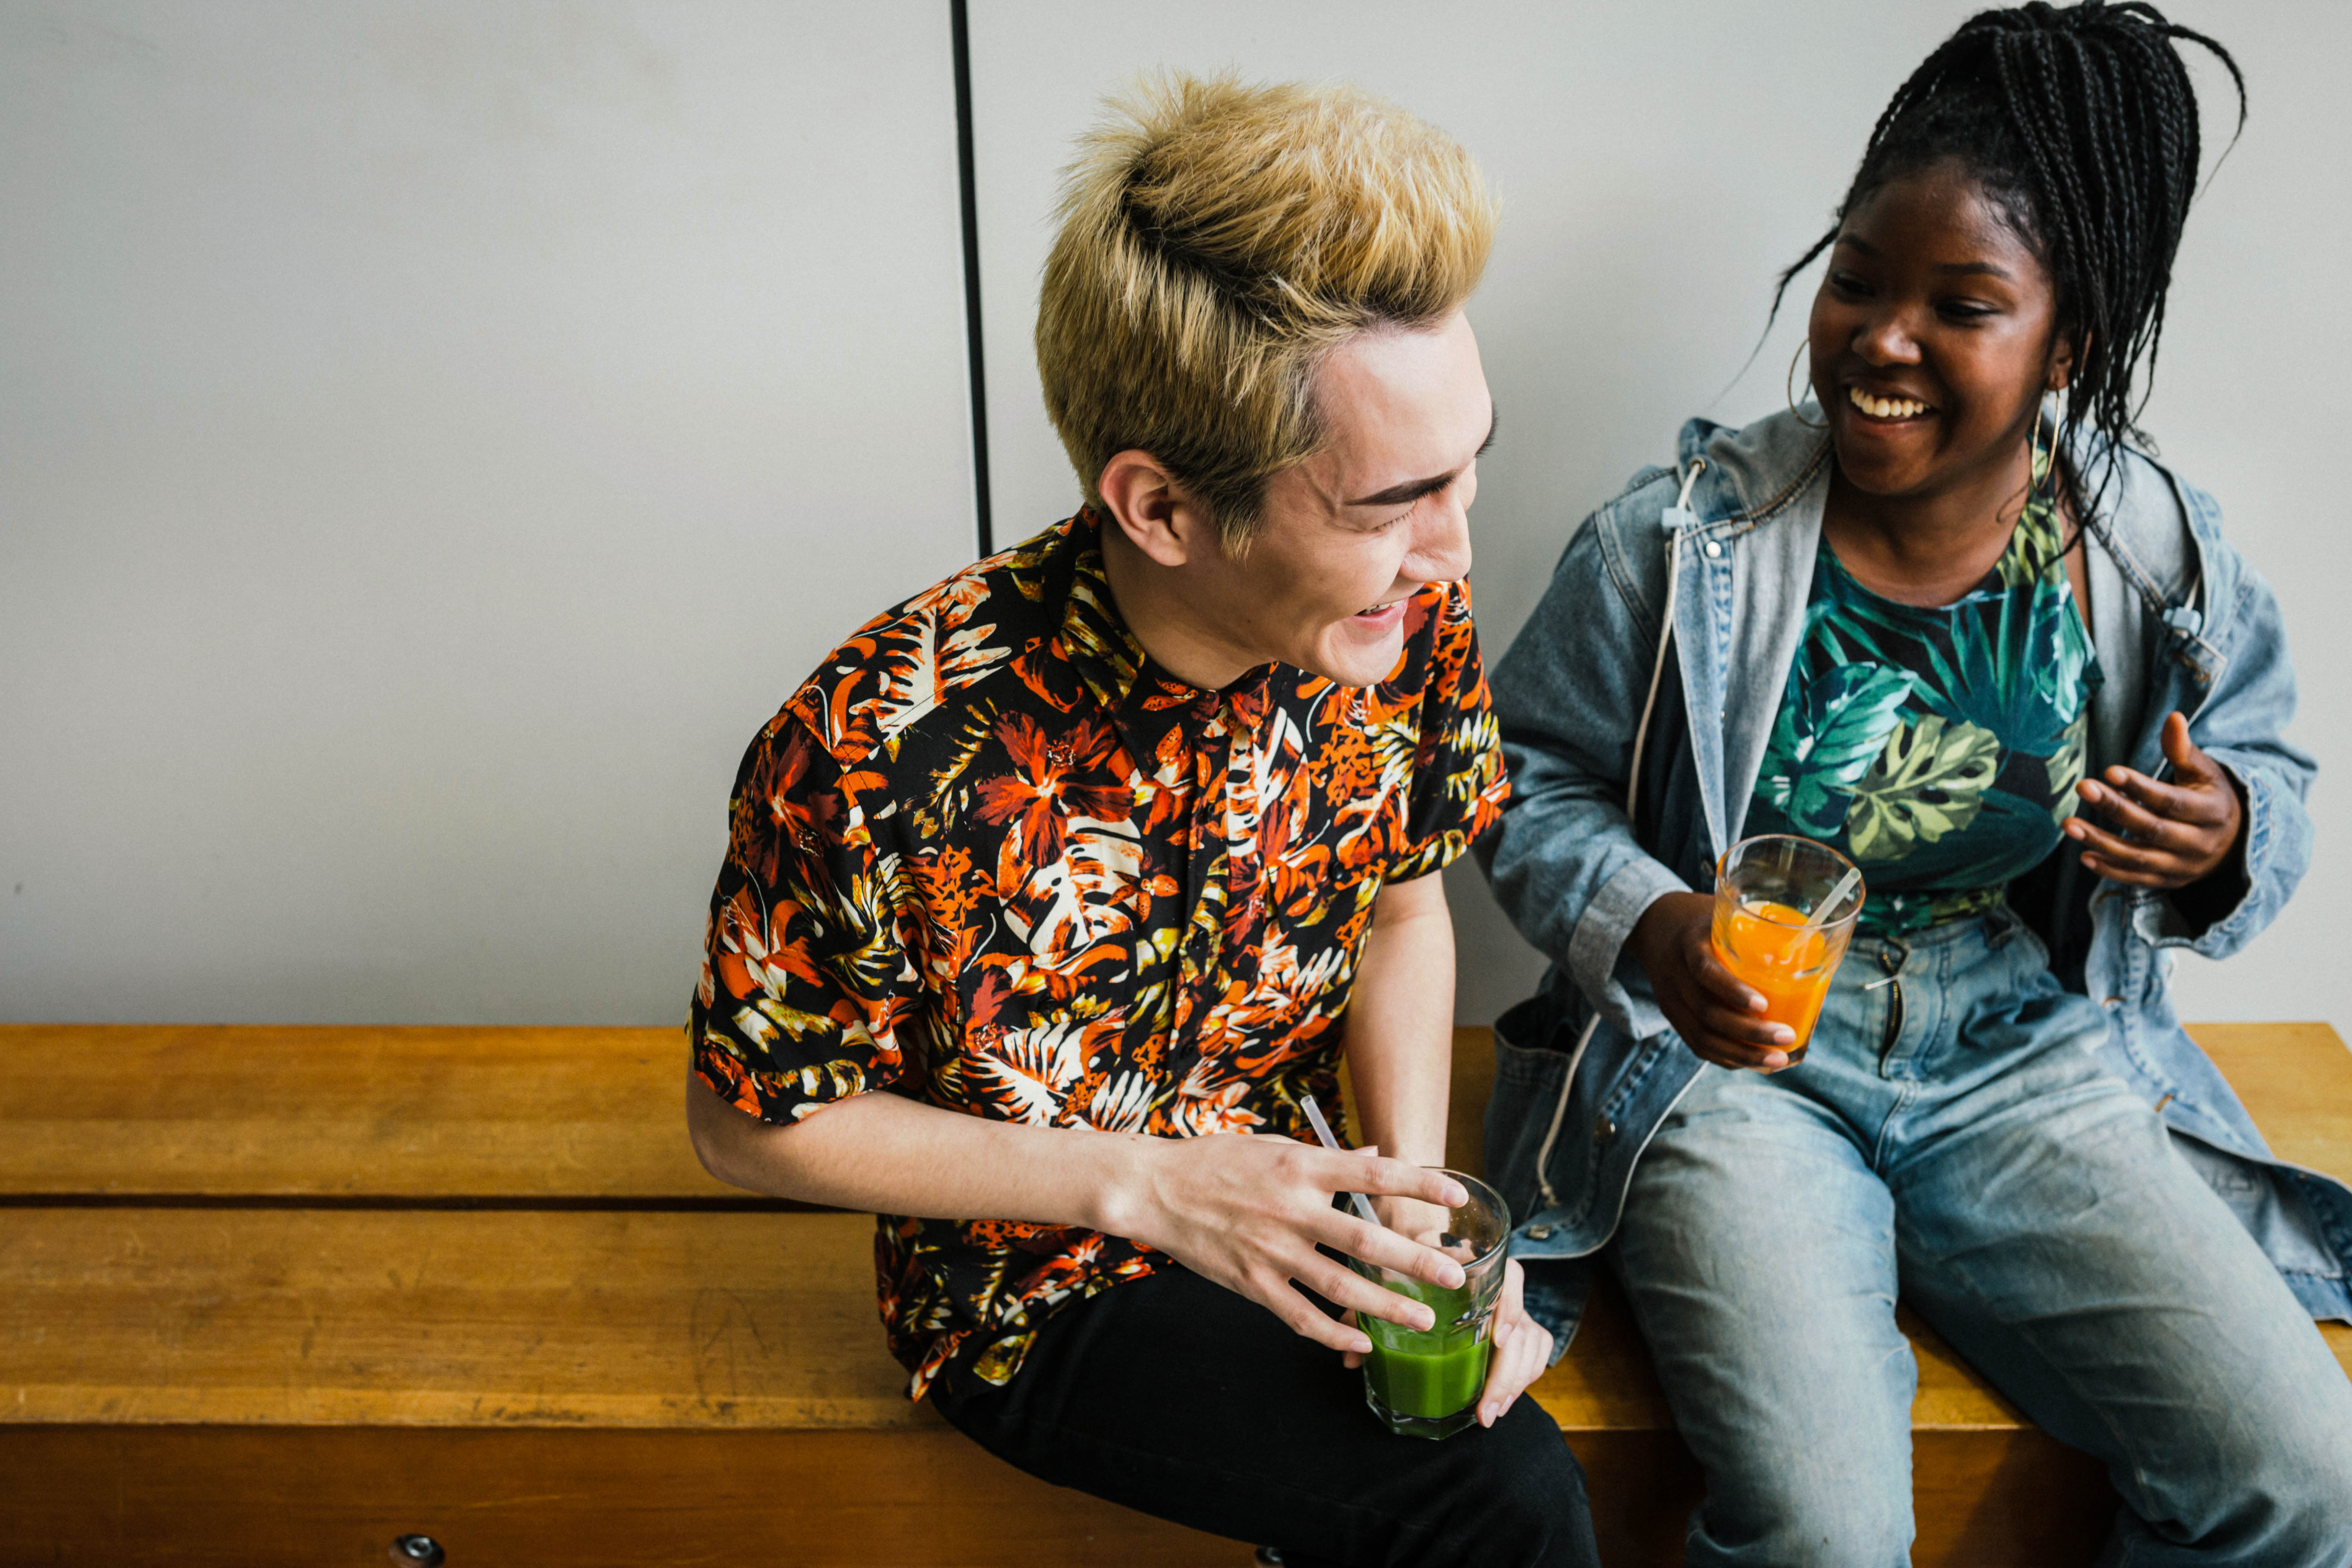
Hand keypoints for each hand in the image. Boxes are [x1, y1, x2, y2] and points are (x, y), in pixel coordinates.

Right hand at [1103, 1133, 1471, 1354]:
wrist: (1155, 1188)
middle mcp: (1291, 1209)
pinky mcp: (1251, 1283)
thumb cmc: (1216, 1161)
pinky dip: (1333, 1335)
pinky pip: (1300, 1316)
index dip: (1420, 1184)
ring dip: (1386, 1306)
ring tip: (1422, 1319)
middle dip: (1415, 1259)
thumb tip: (1376, 1155)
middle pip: (1366, 1238)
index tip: (1458, 1197)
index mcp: (1301, 1167)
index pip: (1374, 1174)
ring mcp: (1271, 1249)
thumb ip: (1327, 1158)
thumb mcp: (1274, 1147)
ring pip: (1340, 1286)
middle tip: (1453, 1275)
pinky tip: (1361, 1344)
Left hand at [1339, 1246, 1552, 1428]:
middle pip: (1522, 1327)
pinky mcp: (1526, 1331)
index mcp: (1477, 1267)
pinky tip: (1501, 1403)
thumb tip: (1350, 1357)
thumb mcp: (1389, 1289)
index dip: (1510, 1306)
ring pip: (1532, 1345)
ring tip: (1489, 1413)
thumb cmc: (1411, 1276)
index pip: (1510, 1277)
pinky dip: (1523, 1379)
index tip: (1497, 1338)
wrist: (1438, 1271)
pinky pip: (1538, 1353)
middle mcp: (1503, 1289)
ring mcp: (1518, 1311)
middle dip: (1506, 1373)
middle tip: (1485, 1408)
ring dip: (1513, 1383)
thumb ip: (1370, 1313)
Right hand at [1630, 891, 1793, 1070]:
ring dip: (1742, 1054)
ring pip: (1702, 1037)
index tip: (1764, 1004)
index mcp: (1688, 943)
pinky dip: (1727, 1058)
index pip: (1704, 971)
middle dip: (1749, 1032)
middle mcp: (1673, 974)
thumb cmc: (1703, 920)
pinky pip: (1697, 1045)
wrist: (1654, 926)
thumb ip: (1756, 930)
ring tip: (1777, 1060)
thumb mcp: (1723, 913)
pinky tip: (1753, 1063)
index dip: (1732, 991)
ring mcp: (1669, 1000)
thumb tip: (1814, 952)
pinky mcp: (1673, 1016)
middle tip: (1787, 1036)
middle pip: (1706, 1013)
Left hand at [2065, 712, 2243, 889]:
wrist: (2235, 841)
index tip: (2109, 771)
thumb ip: (2183, 749)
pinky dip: (2110, 870)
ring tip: (2069, 824)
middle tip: (2082, 787)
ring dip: (2102, 842)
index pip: (2172, 801)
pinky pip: (2137, 879)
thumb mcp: (2204, 772)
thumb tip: (2173, 717)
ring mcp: (2184, 866)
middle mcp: (2199, 843)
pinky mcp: (2170, 882)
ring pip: (2140, 858)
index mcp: (2212, 812)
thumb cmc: (2210, 797)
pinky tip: (2084, 856)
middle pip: (2152, 829)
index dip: (2141, 788)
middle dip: (2116, 809)